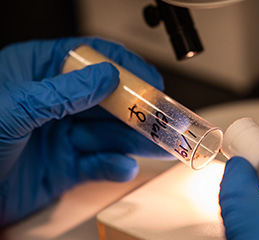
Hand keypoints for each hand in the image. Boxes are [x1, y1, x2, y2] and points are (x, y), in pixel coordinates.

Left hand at [0, 37, 172, 226]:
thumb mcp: (13, 108)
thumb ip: (63, 92)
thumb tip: (106, 76)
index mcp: (38, 74)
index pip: (90, 58)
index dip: (124, 66)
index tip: (151, 79)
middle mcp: (55, 103)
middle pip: (108, 99)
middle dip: (140, 110)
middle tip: (167, 118)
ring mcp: (64, 135)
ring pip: (110, 134)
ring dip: (137, 141)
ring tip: (162, 145)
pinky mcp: (68, 165)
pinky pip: (98, 164)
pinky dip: (113, 167)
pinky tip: (122, 167)